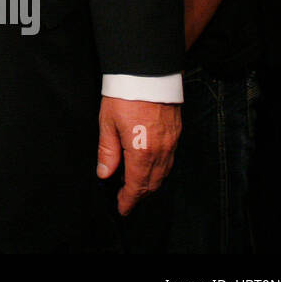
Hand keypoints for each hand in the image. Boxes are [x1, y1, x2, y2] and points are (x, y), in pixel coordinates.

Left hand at [96, 96, 179, 214]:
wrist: (147, 72)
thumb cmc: (124, 95)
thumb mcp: (107, 123)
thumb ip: (107, 151)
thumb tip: (104, 174)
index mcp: (142, 152)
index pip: (136, 185)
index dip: (128, 200)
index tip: (122, 209)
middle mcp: (161, 151)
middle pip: (152, 183)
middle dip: (139, 194)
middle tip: (126, 199)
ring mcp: (171, 142)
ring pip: (163, 173)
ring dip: (150, 183)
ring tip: (134, 185)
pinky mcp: (176, 133)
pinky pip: (169, 159)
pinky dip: (159, 169)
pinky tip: (148, 166)